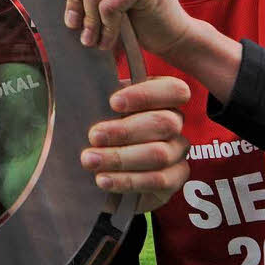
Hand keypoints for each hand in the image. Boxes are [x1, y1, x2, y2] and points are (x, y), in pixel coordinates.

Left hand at [83, 76, 189, 211]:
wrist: (99, 166)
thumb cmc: (99, 130)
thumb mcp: (97, 109)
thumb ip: (100, 97)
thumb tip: (86, 83)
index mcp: (162, 96)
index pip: (173, 90)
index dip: (146, 95)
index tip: (113, 103)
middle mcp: (175, 122)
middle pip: (164, 123)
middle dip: (125, 131)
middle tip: (93, 136)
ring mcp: (177, 151)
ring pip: (160, 154)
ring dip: (121, 158)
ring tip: (90, 160)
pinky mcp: (175, 178)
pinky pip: (159, 180)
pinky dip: (128, 181)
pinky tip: (104, 180)